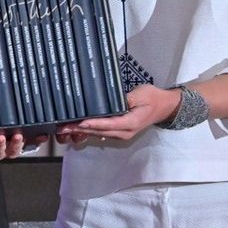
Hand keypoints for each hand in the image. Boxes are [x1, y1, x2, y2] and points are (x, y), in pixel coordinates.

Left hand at [54, 84, 179, 143]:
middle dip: (80, 129)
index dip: (93, 124)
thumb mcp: (141, 94)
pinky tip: (76, 128)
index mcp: (130, 123)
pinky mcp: (118, 131)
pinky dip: (88, 130)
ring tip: (65, 128)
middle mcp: (124, 132)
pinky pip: (101, 132)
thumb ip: (126, 99)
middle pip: (99, 131)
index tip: (80, 122)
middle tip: (63, 126)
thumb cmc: (153, 98)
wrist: (164, 107)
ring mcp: (121, 133)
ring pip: (98, 133)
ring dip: (81, 131)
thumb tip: (112, 101)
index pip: (108, 124)